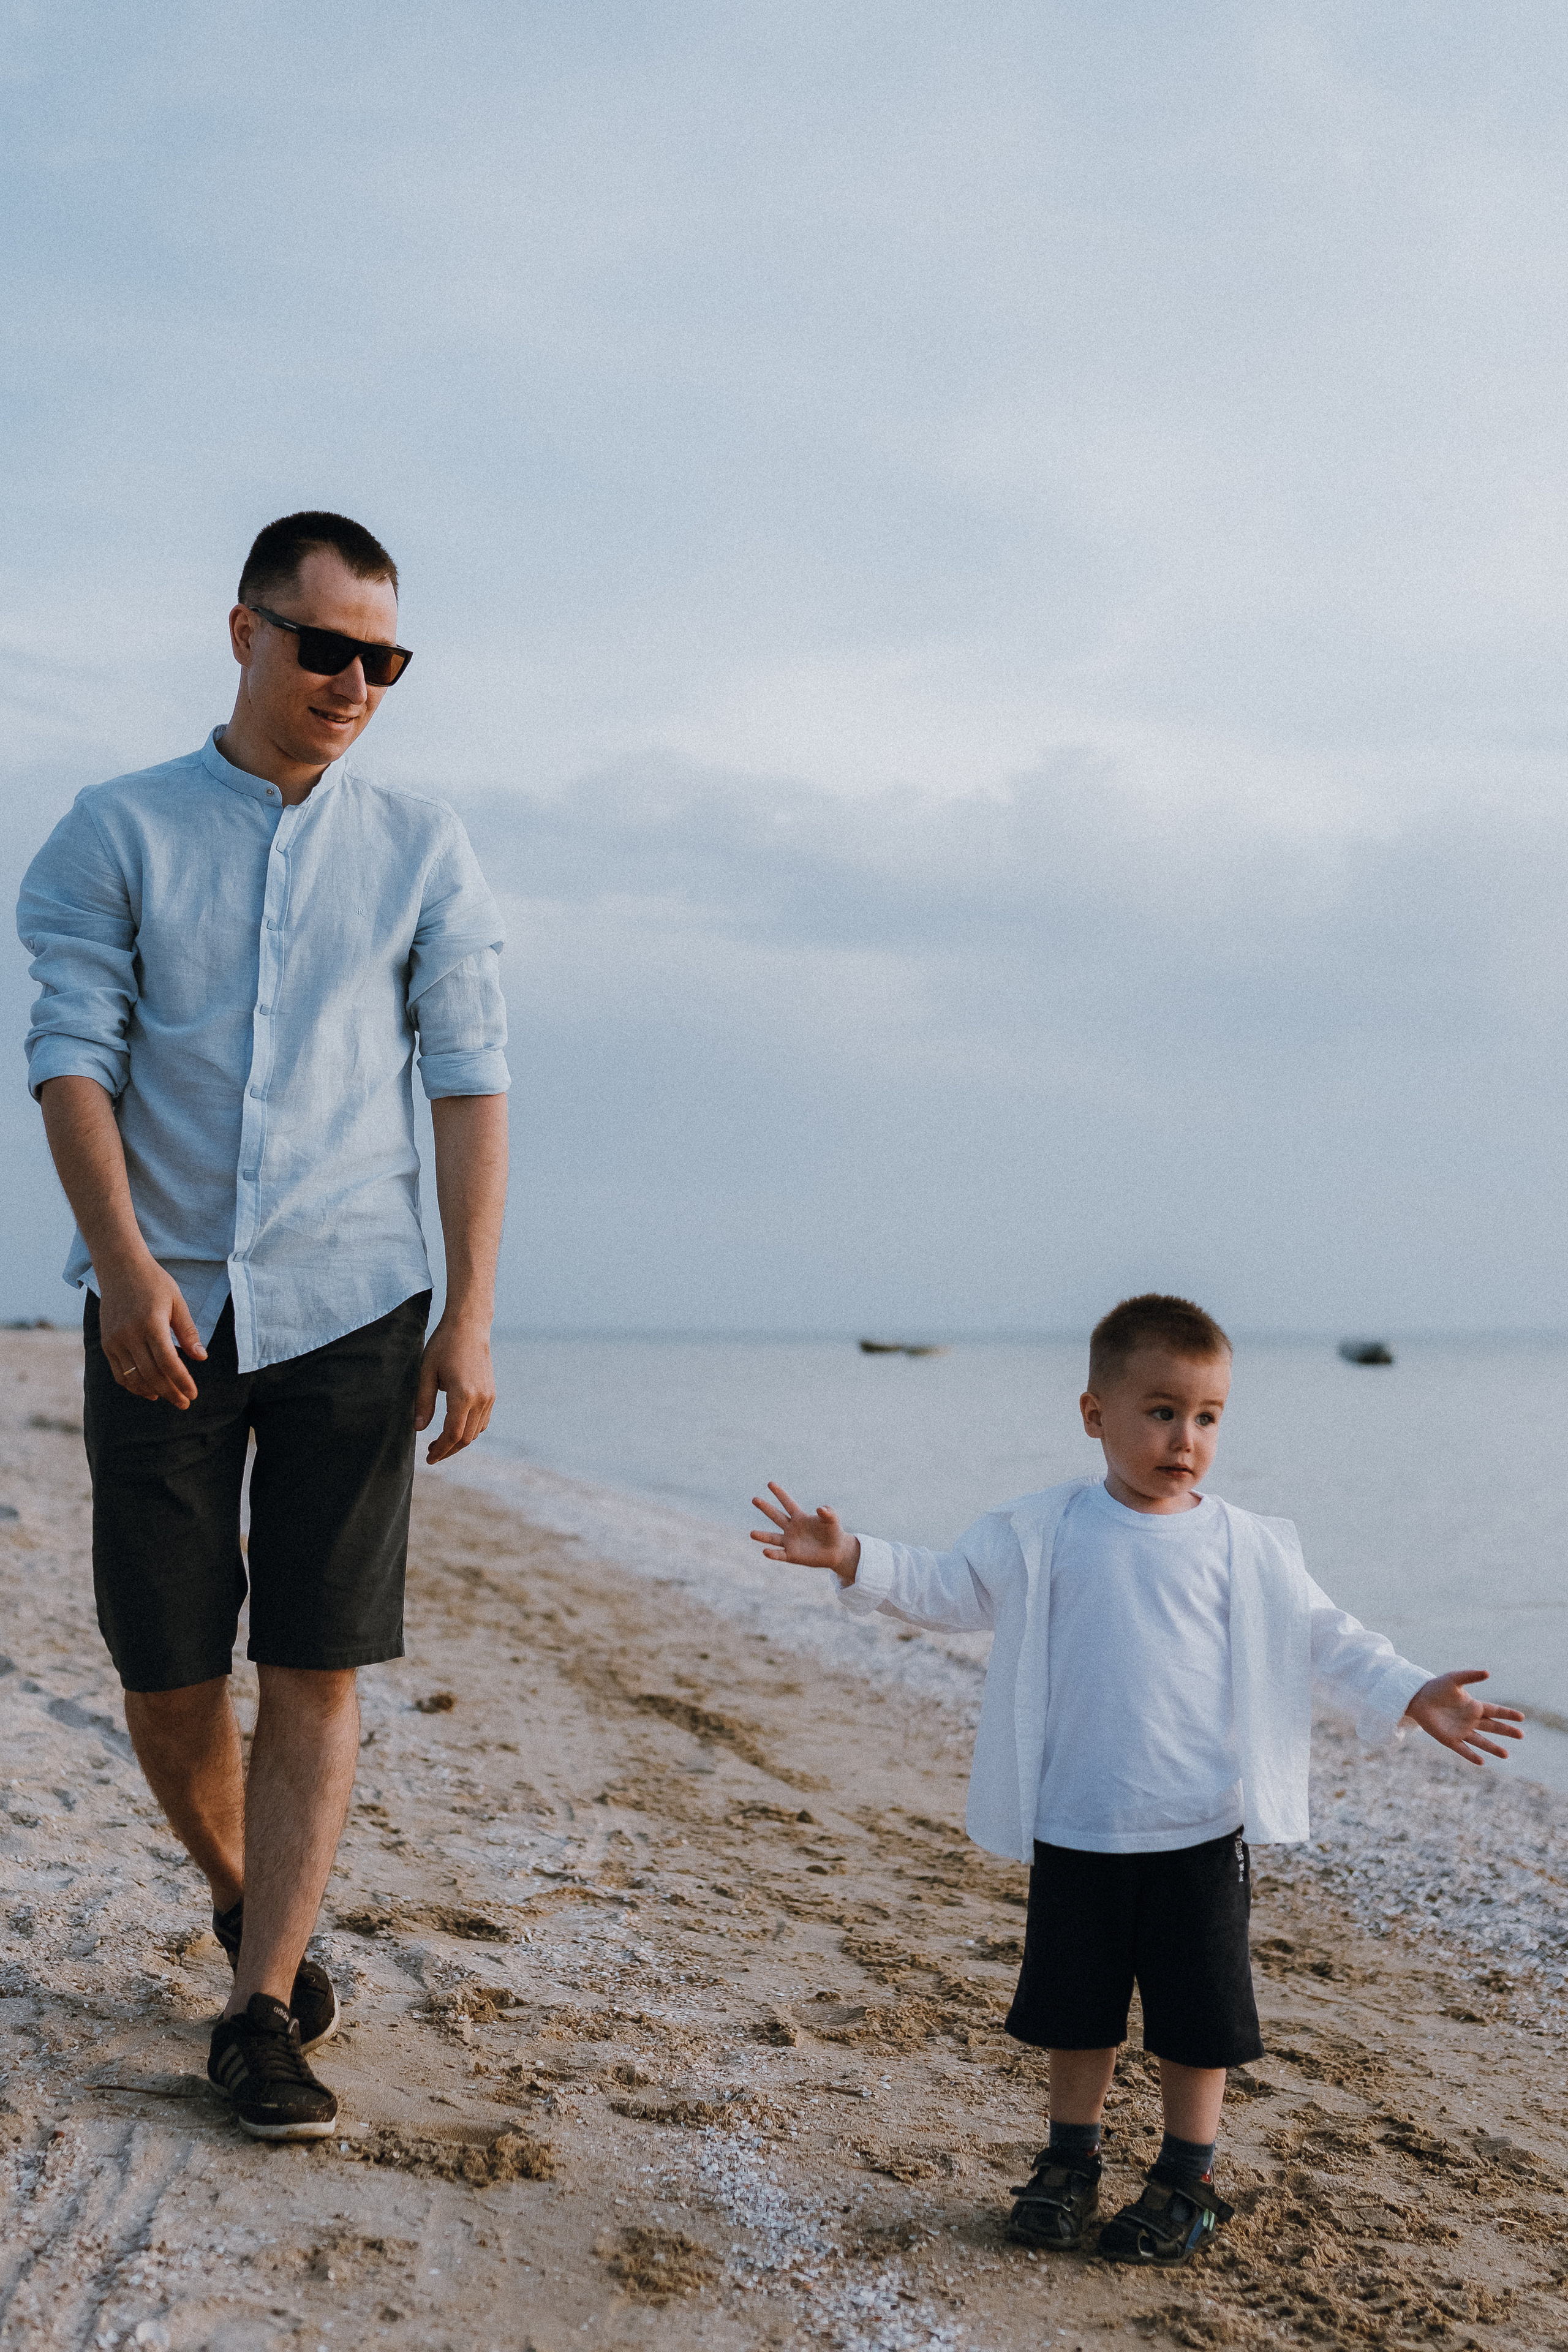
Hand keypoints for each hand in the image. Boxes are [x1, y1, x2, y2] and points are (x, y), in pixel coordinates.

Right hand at [97, 1256, 203, 1407]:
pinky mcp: (106, 1342)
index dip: (181, 1381)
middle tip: (184, 1402)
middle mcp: (130, 1334)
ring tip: (168, 1397)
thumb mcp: (177, 1302)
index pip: (168, 1362)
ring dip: (152, 1391)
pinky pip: (118, 1372)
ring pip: (133, 1376)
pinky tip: (147, 1389)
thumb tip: (201, 1358)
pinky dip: (133, 1384)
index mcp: (151, 1323)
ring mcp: (115, 1340)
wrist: (120, 1267)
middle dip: (170, 1391)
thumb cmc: (154, 1282)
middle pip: (152, 1374)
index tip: (193, 1394)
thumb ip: (187, 1331)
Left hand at [416, 1311, 495, 1463]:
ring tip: (441, 1443)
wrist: (469, 1326)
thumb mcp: (426, 1373)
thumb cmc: (444, 1346)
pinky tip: (456, 1428)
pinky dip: (470, 1430)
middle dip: (449, 1450)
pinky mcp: (492, 1393)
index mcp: (463, 1395)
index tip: (428, 1458)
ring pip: (476, 1432)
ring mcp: (489, 1397)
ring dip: (460, 1442)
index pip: (452, 1434)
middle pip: (466, 1438)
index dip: (440, 1450)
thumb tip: (418, 1429)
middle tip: (431, 1453)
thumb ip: (423, 1402)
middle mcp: (480, 1399)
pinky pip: (483, 1421)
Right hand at [749, 1483, 859, 1583]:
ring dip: (763, 1536)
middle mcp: (792, 1528)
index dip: (780, 1493)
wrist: (836, 1551)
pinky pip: (780, 1554)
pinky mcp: (792, 1555)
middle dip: (766, 1508)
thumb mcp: (833, 1521)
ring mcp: (790, 1542)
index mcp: (800, 1517)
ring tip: (751, 1534)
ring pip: (773, 1538)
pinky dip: (773, 1554)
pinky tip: (766, 1551)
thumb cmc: (833, 1532)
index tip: (770, 1483)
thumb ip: (828, 1513)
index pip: (787, 1503)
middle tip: (755, 1499)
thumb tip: (821, 1508)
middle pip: (776, 1516)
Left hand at [1404, 1669, 1523, 1766]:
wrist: (1417, 1698)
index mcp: (1474, 1706)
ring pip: (1481, 1741)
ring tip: (1506, 1755)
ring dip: (1493, 1748)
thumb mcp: (1454, 1679)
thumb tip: (1488, 1673)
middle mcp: (1471, 1720)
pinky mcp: (1449, 1739)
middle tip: (1521, 1735)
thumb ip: (1470, 1675)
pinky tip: (1481, 1761)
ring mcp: (1461, 1731)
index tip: (1522, 1717)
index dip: (1508, 1714)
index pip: (1495, 1711)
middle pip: (1492, 1727)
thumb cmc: (1436, 1687)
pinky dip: (1471, 1755)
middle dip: (1506, 1731)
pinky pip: (1463, 1749)